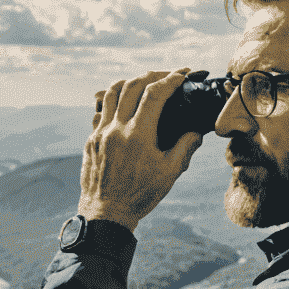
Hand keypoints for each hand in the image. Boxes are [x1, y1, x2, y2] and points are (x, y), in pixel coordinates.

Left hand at [77, 68, 202, 232]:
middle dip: (153, 75)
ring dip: (130, 82)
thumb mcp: (169, 174)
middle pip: (132, 85)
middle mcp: (116, 129)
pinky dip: (113, 100)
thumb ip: (185, 148)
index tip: (183, 75)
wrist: (106, 213)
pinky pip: (100, 110)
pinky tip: (123, 103)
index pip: (155, 94)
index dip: (171, 80)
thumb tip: (196, 132)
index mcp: (138, 135)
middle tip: (168, 76)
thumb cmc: (140, 195)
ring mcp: (100, 132)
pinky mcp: (91, 139)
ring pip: (111, 92)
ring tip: (144, 82)